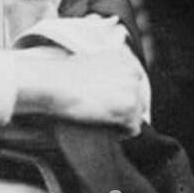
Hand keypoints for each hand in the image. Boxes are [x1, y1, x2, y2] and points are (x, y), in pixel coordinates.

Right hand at [14, 45, 148, 136]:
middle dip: (126, 107)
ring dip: (125, 120)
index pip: (135, 79)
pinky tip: (111, 133)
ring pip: (137, 113)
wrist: (54, 84)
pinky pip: (134, 128)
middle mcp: (133, 72)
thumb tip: (110, 84)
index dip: (124, 92)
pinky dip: (123, 133)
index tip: (114, 101)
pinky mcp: (129, 109)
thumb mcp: (91, 60)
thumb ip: (108, 68)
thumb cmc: (64, 75)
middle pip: (139, 97)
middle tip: (109, 115)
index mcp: (125, 58)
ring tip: (109, 125)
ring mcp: (133, 90)